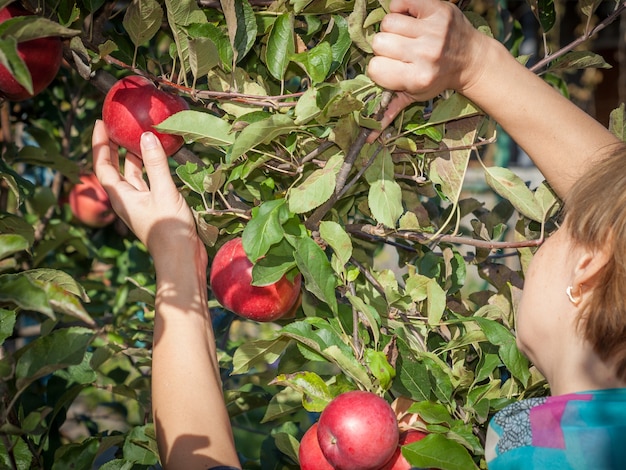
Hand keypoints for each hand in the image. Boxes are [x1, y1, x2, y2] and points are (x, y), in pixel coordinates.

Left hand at [92, 120, 205, 266]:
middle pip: (116, 170)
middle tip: (117, 127)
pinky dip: (151, 169)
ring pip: (134, 176)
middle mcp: (128, 200)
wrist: (181, 259)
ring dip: (134, 157)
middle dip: (115, 148)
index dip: (99, 145)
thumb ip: (156, 164)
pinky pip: (149, 183)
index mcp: (122, 197)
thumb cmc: (169, 229)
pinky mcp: (157, 208)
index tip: (100, 124)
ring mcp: (142, 204)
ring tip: (138, 137)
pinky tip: (160, 160)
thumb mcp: (163, 192)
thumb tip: (147, 135)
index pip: (103, 166)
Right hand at [367, 0, 485, 140]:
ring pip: (388, 22)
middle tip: (401, 52)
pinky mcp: (438, 9)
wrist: (471, 59)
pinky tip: (411, 19)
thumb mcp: (416, 97)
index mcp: (418, 78)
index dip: (380, 67)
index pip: (375, 68)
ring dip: (393, 28)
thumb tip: (367, 137)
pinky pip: (400, 1)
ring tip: (407, 36)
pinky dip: (401, 7)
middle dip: (386, 47)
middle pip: (379, 42)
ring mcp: (433, 30)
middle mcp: (426, 54)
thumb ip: (391, 110)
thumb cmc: (438, 78)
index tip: (392, 69)